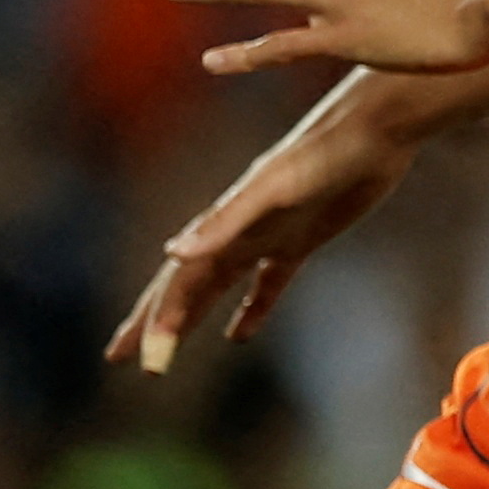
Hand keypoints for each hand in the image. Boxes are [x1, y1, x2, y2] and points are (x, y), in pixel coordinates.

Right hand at [110, 86, 424, 372]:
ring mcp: (266, 237)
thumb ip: (224, 221)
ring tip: (166, 352)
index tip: (134, 356)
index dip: (155, 319)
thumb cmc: (321, 155)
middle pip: (185, 287)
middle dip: (152, 322)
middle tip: (118, 356)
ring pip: (217, 287)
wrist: (370, 131)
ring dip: (190, 317)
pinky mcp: (300, 240)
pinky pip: (268, 284)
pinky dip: (251, 310)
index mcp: (222, 225)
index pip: (178, 282)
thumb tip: (171, 253)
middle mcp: (235, 233)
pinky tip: (238, 335)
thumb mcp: (272, 190)